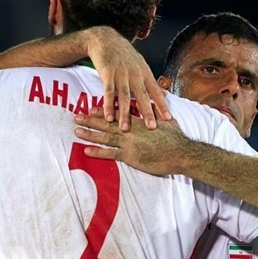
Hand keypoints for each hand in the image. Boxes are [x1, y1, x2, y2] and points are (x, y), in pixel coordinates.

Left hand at [74, 110, 188, 175]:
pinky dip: (97, 152)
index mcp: (138, 121)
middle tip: (77, 117)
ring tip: (77, 131)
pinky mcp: (129, 156)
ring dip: (90, 134)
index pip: (117, 113)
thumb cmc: (176, 138)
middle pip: (106, 123)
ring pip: (104, 137)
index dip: (103, 111)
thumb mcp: (167, 120)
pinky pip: (110, 154)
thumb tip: (156, 102)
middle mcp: (130, 130)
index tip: (91, 109)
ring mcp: (128, 143)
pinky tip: (86, 151)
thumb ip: (157, 111)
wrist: (180, 153)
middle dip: (90, 120)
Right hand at [85, 27, 171, 131]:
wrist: (105, 39)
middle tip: (152, 128)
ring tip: (125, 128)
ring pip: (125, 97)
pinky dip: (108, 105)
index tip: (168, 119)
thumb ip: (150, 81)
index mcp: (144, 72)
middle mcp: (135, 73)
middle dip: (147, 113)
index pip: (156, 91)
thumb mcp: (140, 64)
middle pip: (142, 96)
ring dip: (125, 114)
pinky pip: (108, 92)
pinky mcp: (107, 73)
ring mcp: (121, 73)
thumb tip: (164, 95)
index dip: (162, 105)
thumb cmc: (123, 54)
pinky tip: (108, 116)